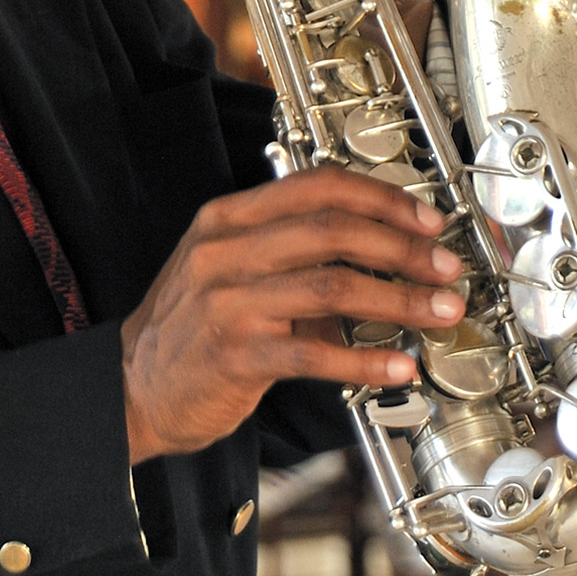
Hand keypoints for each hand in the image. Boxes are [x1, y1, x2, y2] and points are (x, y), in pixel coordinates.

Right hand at [118, 166, 468, 461]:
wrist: (130, 389)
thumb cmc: (190, 330)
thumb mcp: (231, 272)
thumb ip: (294, 255)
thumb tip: (385, 254)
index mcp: (228, 219)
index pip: (317, 186)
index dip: (381, 198)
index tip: (426, 218)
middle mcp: (225, 251)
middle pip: (333, 230)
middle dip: (403, 247)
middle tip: (445, 266)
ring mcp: (227, 301)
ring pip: (333, 287)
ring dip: (399, 300)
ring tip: (439, 312)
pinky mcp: (235, 355)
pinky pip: (315, 353)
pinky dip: (365, 360)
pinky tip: (399, 367)